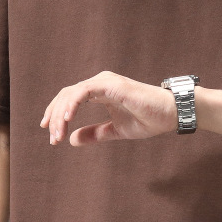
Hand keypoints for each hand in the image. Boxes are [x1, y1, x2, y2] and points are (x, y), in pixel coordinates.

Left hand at [40, 70, 177, 145]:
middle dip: (55, 117)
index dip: (56, 114)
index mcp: (99, 91)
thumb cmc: (148, 119)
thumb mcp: (115, 130)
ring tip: (58, 134)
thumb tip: (72, 140)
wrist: (170, 114)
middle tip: (53, 139)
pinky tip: (68, 119)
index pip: (69, 98)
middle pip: (66, 95)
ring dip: (61, 114)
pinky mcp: (111, 85)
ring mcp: (105, 81)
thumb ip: (95, 133)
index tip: (51, 133)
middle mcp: (99, 83)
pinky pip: (84, 91)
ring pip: (72, 93)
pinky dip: (73, 104)